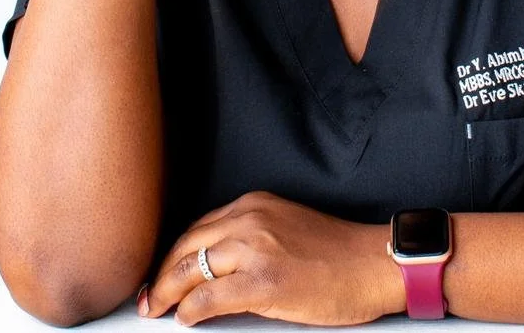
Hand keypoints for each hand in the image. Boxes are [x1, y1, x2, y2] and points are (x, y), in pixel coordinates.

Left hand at [139, 190, 401, 326]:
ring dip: (169, 293)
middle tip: (150, 296)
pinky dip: (191, 310)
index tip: (162, 271)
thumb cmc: (339, 254)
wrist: (374, 265)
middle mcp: (250, 219)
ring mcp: (256, 249)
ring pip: (192, 270)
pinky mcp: (263, 281)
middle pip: (188, 246)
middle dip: (162, 274)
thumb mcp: (287, 229)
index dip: (174, 254)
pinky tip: (186, 318)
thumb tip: (214, 270)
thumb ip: (250, 239)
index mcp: (255, 205)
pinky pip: (209, 297)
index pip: (198, 229)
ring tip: (158, 309)